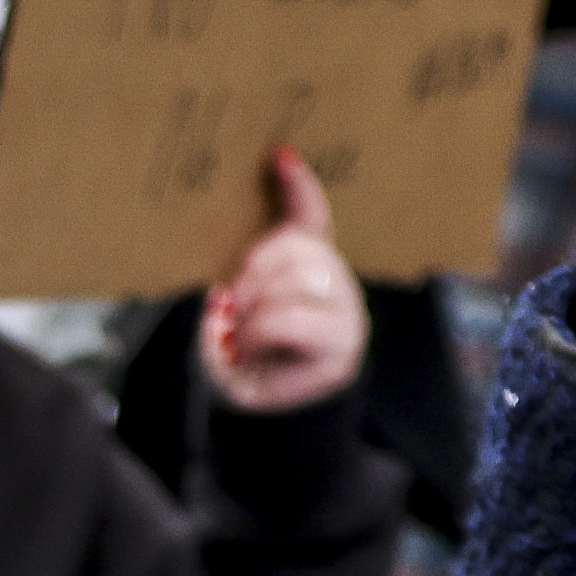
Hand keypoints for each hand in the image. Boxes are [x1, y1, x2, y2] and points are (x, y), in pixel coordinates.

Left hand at [202, 150, 367, 412]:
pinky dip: (259, 333)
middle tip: (230, 303)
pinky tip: (249, 350)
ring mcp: (345, 311)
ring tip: (239, 337)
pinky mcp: (342, 342)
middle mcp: (335, 281)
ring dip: (253, 311)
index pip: (310, 217)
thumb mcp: (234, 313)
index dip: (297, 187)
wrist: (263, 418)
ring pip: (293, 283)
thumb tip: (229, 285)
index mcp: (308, 266)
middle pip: (298, 249)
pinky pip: (291, 319)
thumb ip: (241, 283)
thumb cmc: (247, 361)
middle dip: (255, 271)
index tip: (279, 157)